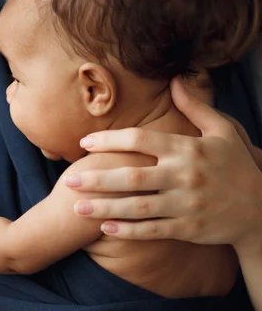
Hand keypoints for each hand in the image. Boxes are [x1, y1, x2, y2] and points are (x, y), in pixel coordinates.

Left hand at [65, 80, 261, 247]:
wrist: (260, 209)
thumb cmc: (237, 165)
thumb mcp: (224, 130)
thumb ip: (196, 106)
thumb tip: (175, 79)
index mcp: (189, 149)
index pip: (141, 140)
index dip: (110, 140)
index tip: (85, 143)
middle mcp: (184, 177)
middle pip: (132, 177)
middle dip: (97, 178)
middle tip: (68, 179)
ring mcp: (185, 205)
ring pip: (137, 208)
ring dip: (104, 208)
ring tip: (76, 207)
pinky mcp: (187, 229)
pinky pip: (152, 231)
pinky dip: (127, 231)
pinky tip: (104, 228)